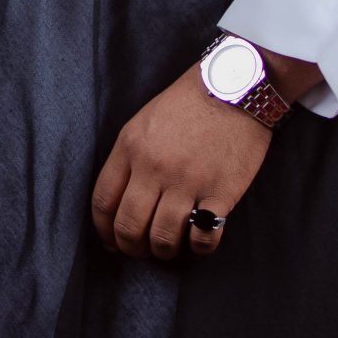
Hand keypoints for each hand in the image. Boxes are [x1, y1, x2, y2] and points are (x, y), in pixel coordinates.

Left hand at [90, 62, 276, 261]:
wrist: (234, 86)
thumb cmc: (187, 104)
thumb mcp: (143, 122)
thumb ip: (129, 158)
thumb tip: (118, 199)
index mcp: (130, 148)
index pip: (103, 202)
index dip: (103, 230)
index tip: (110, 240)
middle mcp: (154, 168)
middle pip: (129, 226)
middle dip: (130, 248)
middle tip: (139, 251)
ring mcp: (188, 182)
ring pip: (162, 238)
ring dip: (163, 251)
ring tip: (168, 248)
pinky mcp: (221, 192)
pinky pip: (202, 237)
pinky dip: (198, 248)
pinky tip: (198, 241)